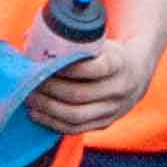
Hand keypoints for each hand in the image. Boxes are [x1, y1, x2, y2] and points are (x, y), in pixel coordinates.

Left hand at [29, 39, 150, 134]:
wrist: (136, 75)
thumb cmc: (108, 54)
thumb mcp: (98, 41)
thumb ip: (69, 39)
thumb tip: (30, 37)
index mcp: (119, 63)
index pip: (94, 68)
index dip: (68, 68)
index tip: (47, 62)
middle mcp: (119, 89)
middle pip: (78, 94)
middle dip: (49, 89)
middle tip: (30, 82)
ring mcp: (113, 109)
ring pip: (75, 115)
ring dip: (47, 108)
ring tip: (30, 98)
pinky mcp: (104, 123)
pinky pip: (75, 128)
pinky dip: (53, 122)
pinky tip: (37, 114)